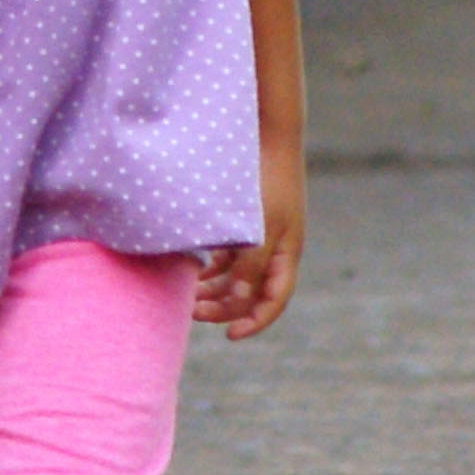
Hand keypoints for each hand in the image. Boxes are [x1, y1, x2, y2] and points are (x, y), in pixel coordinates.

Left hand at [190, 137, 302, 338]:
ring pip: (237, 277)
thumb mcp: (260, 225)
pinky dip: (212, 269)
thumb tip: (241, 298)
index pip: (274, 301)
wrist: (267, 138)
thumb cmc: (266, 181)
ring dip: (215, 291)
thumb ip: (251, 263)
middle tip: (192, 311)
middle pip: (251, 293)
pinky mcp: (246, 224)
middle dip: (224, 307)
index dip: (255, 322)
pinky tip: (193, 271)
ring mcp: (260, 238)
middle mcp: (275, 251)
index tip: (230, 336)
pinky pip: (229, 259)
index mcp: (286, 254)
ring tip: (188, 297)